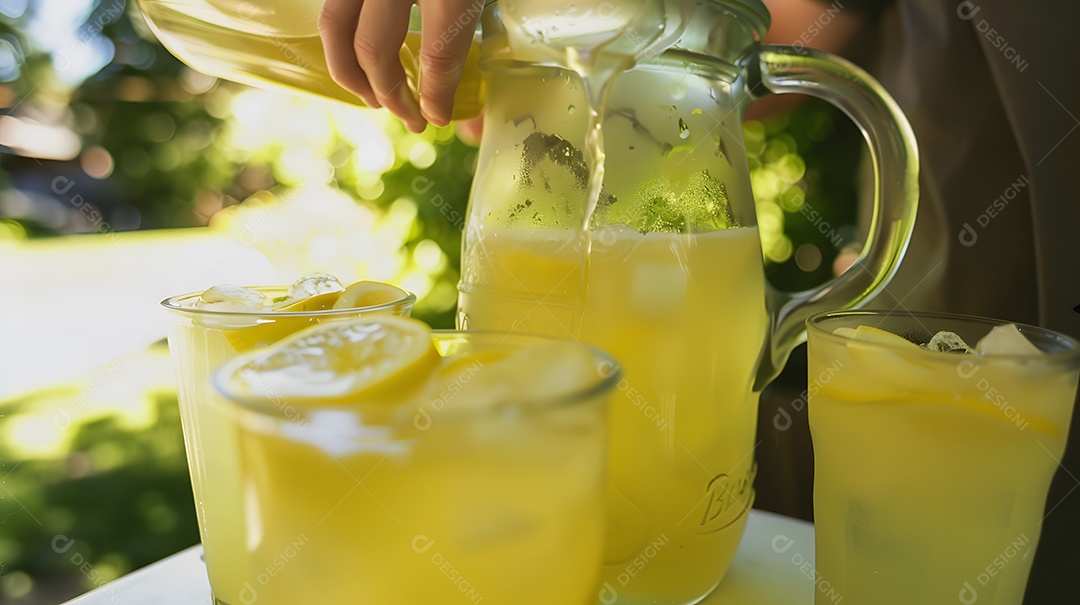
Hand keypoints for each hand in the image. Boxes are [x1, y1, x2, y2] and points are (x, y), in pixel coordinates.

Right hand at [318, 0, 483, 132]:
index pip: (437, 56)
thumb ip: (475, 54)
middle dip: (386, 93)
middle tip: (406, 117)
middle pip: (372, 47)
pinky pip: (332, 5)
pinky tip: (361, 56)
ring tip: (372, 97)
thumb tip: (474, 128)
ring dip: (348, 70)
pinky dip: (342, 37)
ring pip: (334, 26)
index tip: (435, 118)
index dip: (435, 97)